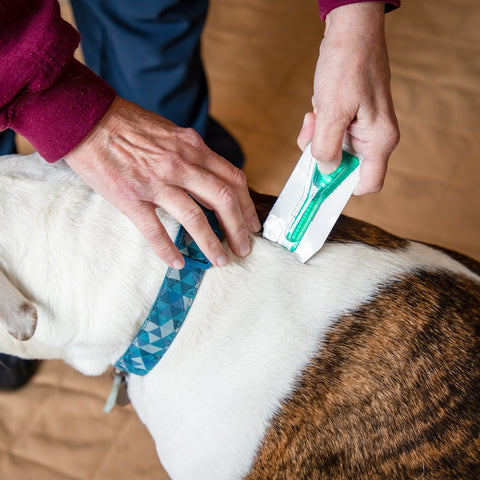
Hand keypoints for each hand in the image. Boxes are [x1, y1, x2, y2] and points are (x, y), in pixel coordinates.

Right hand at [64, 97, 260, 268]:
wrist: (86, 118)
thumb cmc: (128, 125)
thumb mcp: (172, 133)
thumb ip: (194, 156)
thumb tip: (212, 181)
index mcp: (192, 147)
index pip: (233, 179)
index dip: (247, 206)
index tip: (252, 225)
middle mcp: (180, 163)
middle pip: (223, 200)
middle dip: (238, 229)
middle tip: (243, 249)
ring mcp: (155, 181)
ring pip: (195, 218)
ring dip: (211, 243)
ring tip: (220, 261)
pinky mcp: (130, 197)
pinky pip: (155, 230)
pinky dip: (168, 249)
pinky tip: (176, 262)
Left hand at [297, 2, 399, 194]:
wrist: (351, 31)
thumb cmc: (348, 65)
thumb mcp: (332, 110)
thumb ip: (327, 147)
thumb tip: (325, 168)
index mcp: (379, 140)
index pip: (368, 183)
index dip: (344, 188)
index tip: (321, 182)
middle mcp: (374, 138)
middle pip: (346, 168)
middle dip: (323, 157)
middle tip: (311, 136)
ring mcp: (363, 128)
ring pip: (335, 151)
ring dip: (317, 139)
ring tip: (313, 116)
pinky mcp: (352, 118)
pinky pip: (332, 135)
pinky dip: (319, 128)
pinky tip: (315, 109)